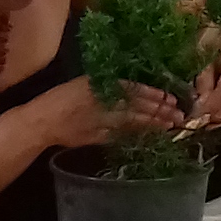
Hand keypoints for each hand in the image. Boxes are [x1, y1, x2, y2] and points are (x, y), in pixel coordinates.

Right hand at [25, 76, 184, 149]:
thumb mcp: (83, 84)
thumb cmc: (60, 98)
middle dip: (159, 111)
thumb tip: (131, 89)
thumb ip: (106, 86)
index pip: (132, 90)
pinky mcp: (98, 137)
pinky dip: (137, 135)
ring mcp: (101, 121)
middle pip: (137, 107)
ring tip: (170, 125)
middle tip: (178, 114)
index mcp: (99, 86)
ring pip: (133, 122)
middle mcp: (103, 102)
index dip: (152, 94)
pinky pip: (123, 135)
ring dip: (153, 124)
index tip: (168, 97)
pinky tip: (150, 136)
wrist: (42, 121)